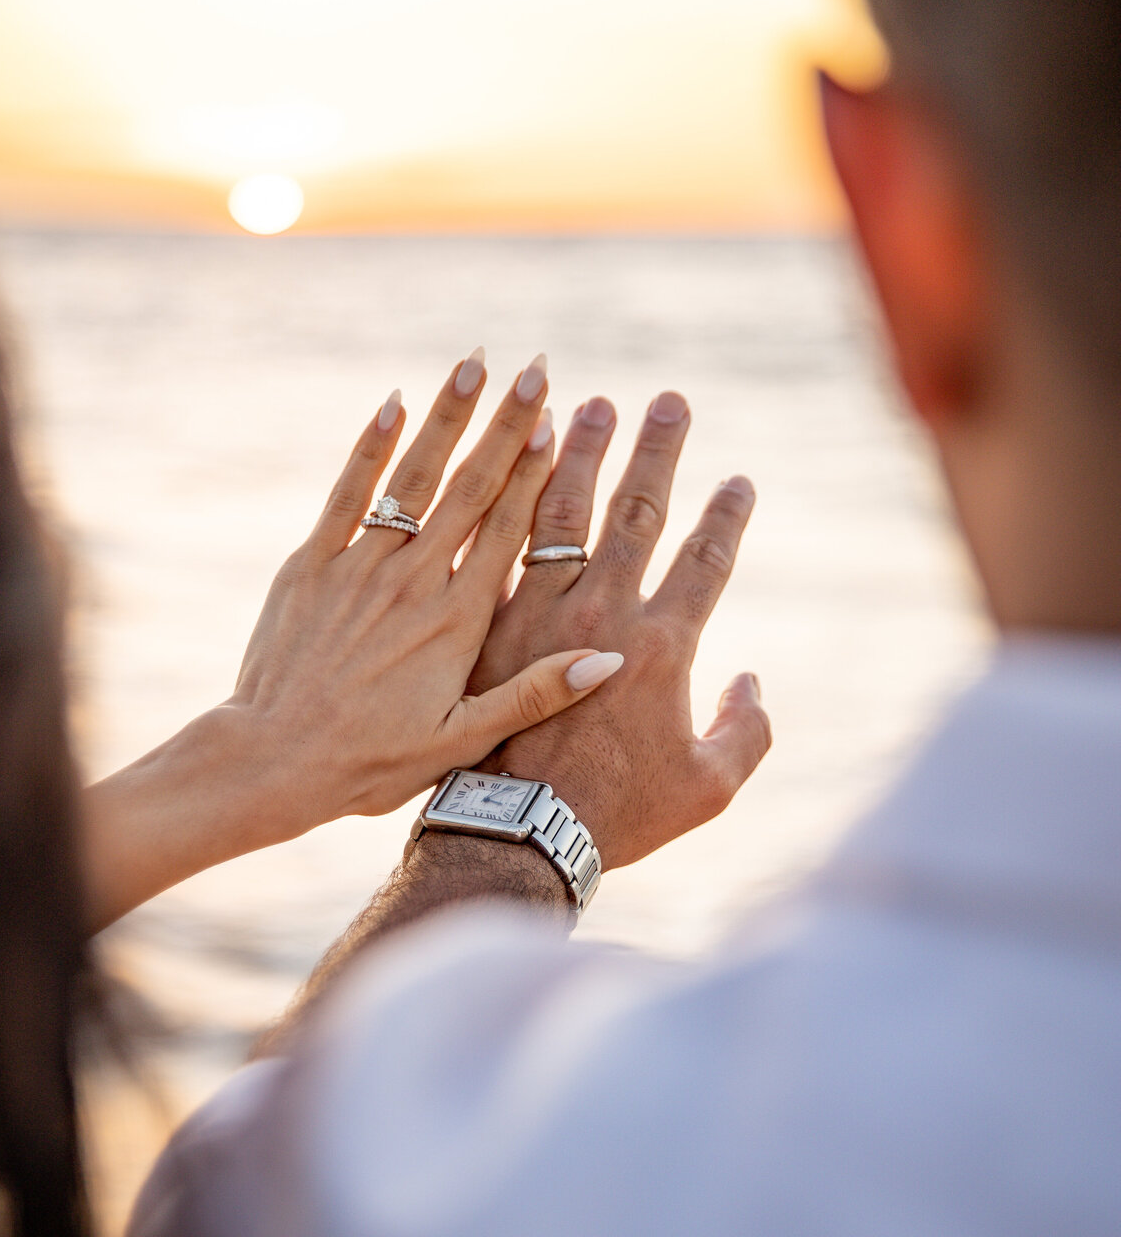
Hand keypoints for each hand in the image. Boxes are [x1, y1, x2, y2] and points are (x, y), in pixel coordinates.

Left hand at [82, 354, 620, 928]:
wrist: (271, 761)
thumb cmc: (371, 762)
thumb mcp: (463, 740)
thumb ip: (536, 693)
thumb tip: (610, 657)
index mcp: (458, 620)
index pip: (508, 528)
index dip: (536, 470)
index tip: (562, 420)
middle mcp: (413, 580)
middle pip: (470, 487)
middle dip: (506, 424)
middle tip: (535, 368)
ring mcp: (359, 566)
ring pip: (412, 477)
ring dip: (446, 418)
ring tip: (475, 364)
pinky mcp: (311, 565)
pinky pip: (347, 493)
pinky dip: (370, 447)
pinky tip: (392, 403)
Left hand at [468, 391, 770, 870]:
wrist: (509, 834)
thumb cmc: (614, 819)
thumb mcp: (705, 791)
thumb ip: (743, 733)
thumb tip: (751, 682)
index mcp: (661, 646)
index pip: (704, 560)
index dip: (726, 516)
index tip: (738, 480)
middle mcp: (602, 612)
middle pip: (636, 513)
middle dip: (657, 452)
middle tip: (667, 402)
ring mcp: (537, 611)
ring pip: (561, 510)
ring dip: (581, 453)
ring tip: (590, 405)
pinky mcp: (486, 620)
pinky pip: (496, 542)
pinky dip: (507, 493)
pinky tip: (512, 457)